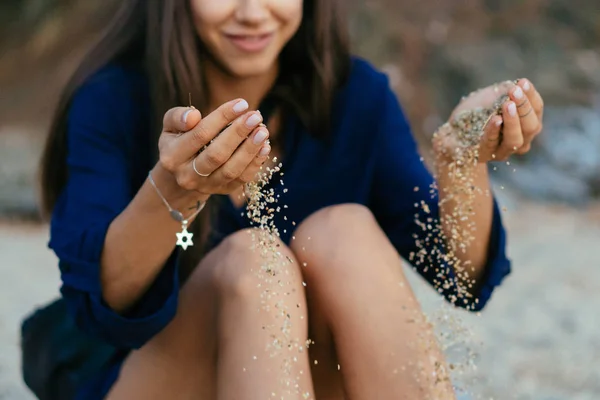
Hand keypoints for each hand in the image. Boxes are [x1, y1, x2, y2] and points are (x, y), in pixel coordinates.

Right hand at [157, 99, 271, 195]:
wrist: (181, 174)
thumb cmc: (179, 141)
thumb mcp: (170, 126)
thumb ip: (177, 117)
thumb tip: (194, 116)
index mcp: (172, 157)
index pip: (200, 134)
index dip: (222, 117)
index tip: (242, 103)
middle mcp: (187, 176)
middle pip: (216, 155)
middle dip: (238, 133)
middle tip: (256, 116)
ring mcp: (206, 187)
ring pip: (231, 170)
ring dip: (250, 150)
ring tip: (263, 131)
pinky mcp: (223, 191)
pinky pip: (242, 179)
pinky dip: (255, 163)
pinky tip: (264, 147)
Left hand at [440, 78, 543, 163]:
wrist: (453, 130)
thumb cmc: (477, 111)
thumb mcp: (492, 96)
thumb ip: (506, 91)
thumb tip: (518, 86)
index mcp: (526, 123)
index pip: (536, 110)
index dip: (531, 96)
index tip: (522, 82)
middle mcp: (521, 140)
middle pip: (531, 126)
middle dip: (524, 107)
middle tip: (515, 92)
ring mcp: (503, 151)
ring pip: (515, 140)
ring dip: (513, 121)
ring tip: (508, 104)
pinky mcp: (485, 154)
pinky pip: (492, 144)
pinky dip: (494, 130)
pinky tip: (495, 119)